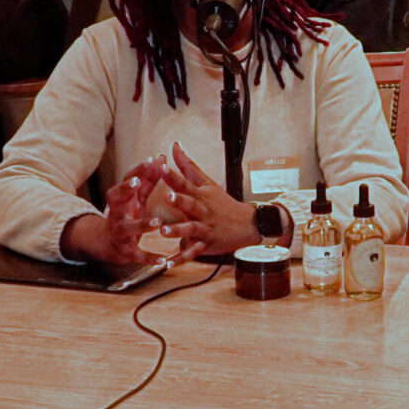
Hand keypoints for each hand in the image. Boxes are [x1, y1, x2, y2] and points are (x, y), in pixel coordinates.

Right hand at [62, 156, 166, 263]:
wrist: (106, 244)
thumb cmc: (126, 216)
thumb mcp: (135, 198)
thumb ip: (148, 180)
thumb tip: (159, 158)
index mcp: (121, 199)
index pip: (126, 181)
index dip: (137, 171)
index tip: (151, 160)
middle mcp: (116, 213)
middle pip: (115, 199)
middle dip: (124, 190)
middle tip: (136, 183)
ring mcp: (119, 232)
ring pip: (127, 227)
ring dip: (142, 225)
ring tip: (158, 223)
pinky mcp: (125, 251)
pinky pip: (137, 255)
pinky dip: (149, 257)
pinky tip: (163, 260)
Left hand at [157, 142, 257, 259]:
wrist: (248, 225)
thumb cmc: (223, 203)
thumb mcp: (207, 182)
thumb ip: (188, 165)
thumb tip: (174, 145)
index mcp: (201, 195)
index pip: (185, 183)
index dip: (173, 175)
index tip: (160, 167)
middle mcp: (202, 211)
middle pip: (190, 205)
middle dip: (179, 201)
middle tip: (166, 197)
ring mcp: (205, 229)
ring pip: (190, 229)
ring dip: (177, 231)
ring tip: (163, 233)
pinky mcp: (206, 245)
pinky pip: (192, 253)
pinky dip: (180, 258)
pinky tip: (168, 263)